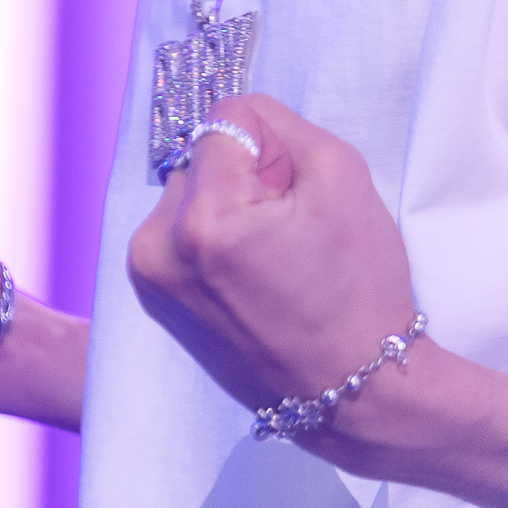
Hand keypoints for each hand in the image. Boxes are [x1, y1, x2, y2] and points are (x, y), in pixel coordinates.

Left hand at [127, 95, 416, 418]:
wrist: (353, 388)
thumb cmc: (357, 288)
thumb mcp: (342, 175)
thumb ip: (282, 125)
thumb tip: (237, 120)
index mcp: (204, 219)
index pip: (226, 119)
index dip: (273, 146)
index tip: (296, 193)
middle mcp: (158, 248)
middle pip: (202, 158)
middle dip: (245, 178)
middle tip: (289, 232)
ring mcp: (150, 279)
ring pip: (189, 193)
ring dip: (225, 208)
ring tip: (271, 260)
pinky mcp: (154, 299)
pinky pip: (180, 233)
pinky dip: (212, 240)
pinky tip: (251, 277)